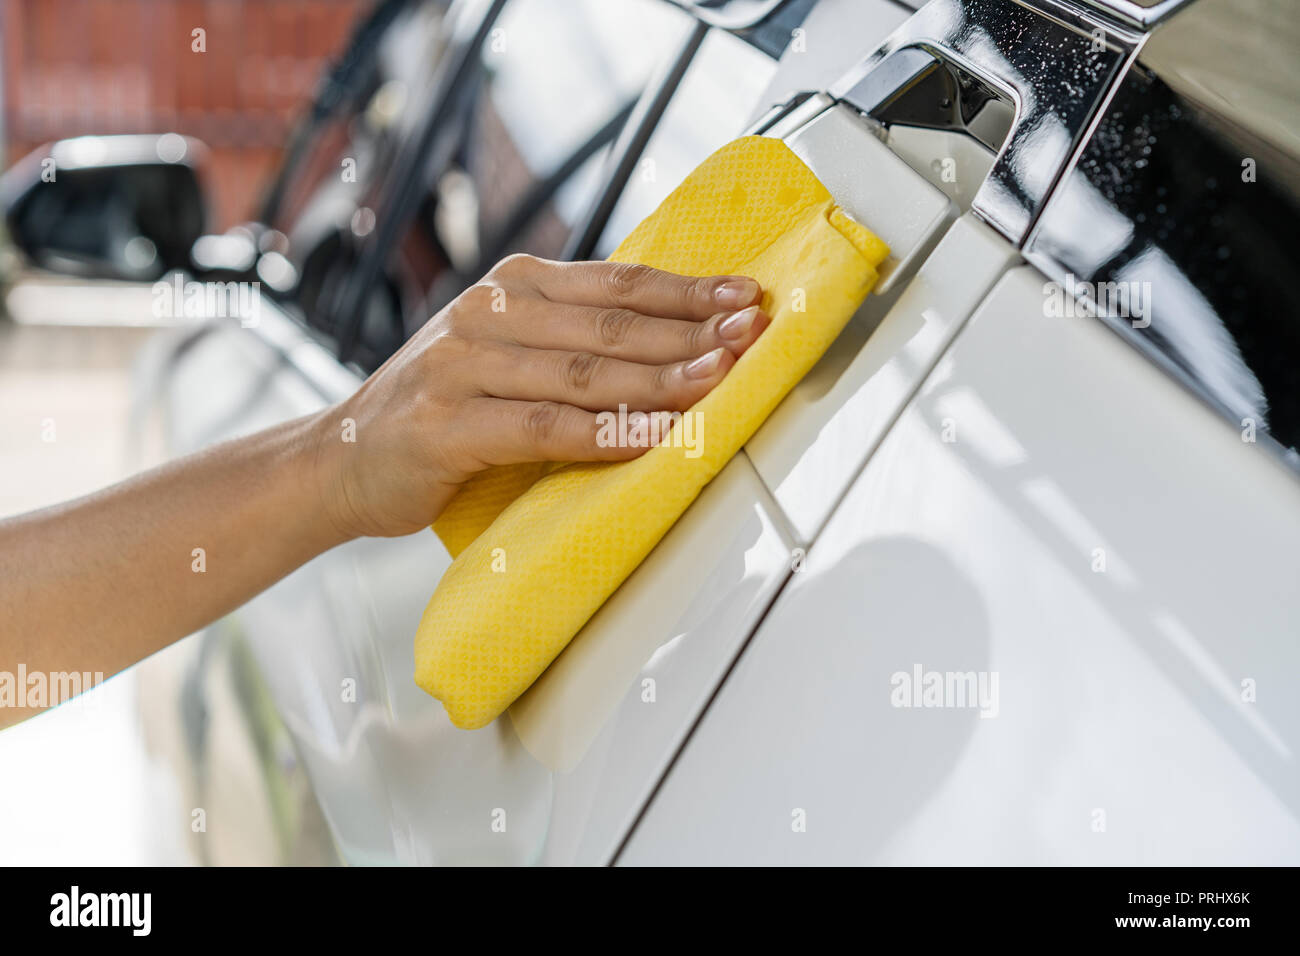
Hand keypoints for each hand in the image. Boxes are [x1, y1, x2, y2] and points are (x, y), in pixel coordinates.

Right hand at [312, 254, 767, 538]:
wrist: (341, 457)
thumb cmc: (441, 406)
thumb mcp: (504, 351)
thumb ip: (570, 338)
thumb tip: (674, 336)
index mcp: (510, 288)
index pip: (618, 283)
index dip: (688, 291)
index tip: (746, 297)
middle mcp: (488, 314)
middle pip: (610, 324)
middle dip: (690, 332)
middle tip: (750, 337)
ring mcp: (463, 366)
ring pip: (583, 372)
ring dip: (659, 380)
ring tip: (717, 382)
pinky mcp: (447, 426)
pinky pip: (543, 427)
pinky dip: (604, 433)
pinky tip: (651, 435)